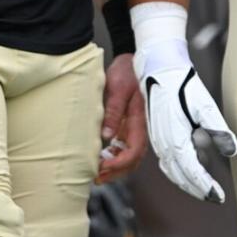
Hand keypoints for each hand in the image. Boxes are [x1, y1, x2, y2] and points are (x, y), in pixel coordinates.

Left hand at [96, 53, 146, 183]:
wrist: (133, 59)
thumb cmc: (128, 71)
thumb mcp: (117, 89)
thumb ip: (113, 112)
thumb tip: (106, 136)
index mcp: (139, 120)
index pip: (134, 151)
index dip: (120, 164)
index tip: (103, 168)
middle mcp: (139, 127)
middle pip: (133, 159)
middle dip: (117, 172)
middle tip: (97, 177)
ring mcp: (134, 126)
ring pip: (129, 155)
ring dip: (116, 166)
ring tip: (98, 172)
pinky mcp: (128, 123)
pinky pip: (124, 146)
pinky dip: (115, 156)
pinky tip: (103, 157)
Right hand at [131, 2, 236, 203]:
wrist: (158, 67)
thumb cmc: (182, 84)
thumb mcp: (204, 104)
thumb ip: (217, 128)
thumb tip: (232, 149)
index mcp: (175, 138)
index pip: (191, 171)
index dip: (204, 186)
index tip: (218, 195)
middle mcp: (163, 143)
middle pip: (179, 175)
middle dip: (196, 189)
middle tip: (213, 197)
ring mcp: (157, 139)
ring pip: (171, 170)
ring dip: (186, 182)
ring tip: (203, 187)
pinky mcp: (156, 133)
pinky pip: (166, 161)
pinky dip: (177, 170)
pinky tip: (188, 167)